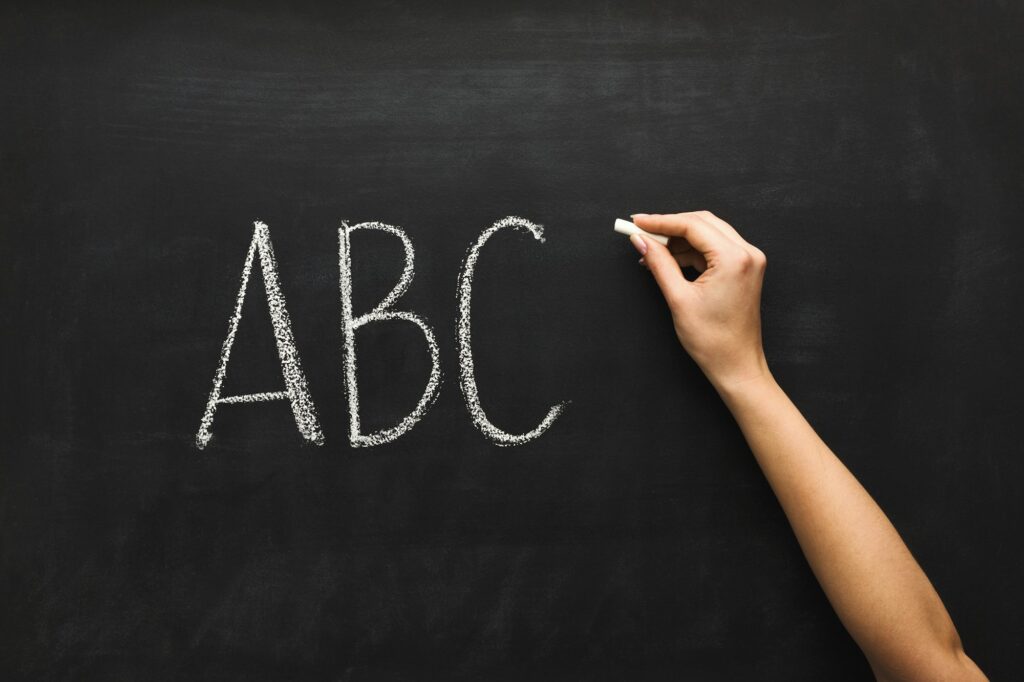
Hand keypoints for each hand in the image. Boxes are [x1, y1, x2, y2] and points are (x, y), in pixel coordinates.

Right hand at [629, 211, 769, 392]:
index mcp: (734, 259)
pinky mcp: (744, 268)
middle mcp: (747, 253)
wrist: (737, 365)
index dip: (660, 221)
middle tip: (642, 233)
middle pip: (702, 223)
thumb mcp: (678, 299)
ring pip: (708, 233)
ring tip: (652, 253)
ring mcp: (749, 260)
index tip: (637, 222)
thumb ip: (659, 263)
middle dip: (669, 227)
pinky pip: (715, 248)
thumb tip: (642, 241)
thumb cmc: (713, 341)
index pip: (692, 225)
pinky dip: (691, 251)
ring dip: (679, 240)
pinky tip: (670, 261)